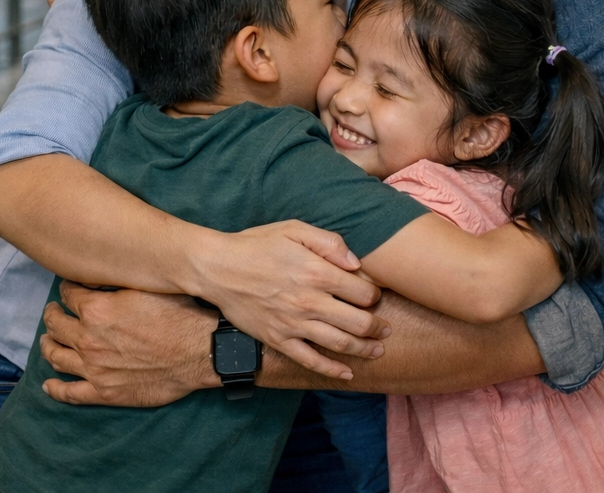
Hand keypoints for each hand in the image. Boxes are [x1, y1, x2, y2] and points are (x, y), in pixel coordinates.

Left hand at [39, 286, 219, 406]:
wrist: (199, 352)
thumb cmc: (179, 315)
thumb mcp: (147, 286)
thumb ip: (117, 282)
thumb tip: (101, 272)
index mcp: (96, 310)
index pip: (69, 294)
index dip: (68, 289)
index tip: (69, 289)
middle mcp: (87, 339)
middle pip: (56, 324)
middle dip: (52, 314)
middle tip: (53, 311)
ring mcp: (93, 368)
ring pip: (56, 356)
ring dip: (48, 345)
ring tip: (48, 340)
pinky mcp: (104, 392)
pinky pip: (70, 393)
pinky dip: (55, 388)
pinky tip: (48, 384)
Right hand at [186, 222, 389, 379]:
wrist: (217, 268)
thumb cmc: (257, 245)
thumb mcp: (293, 229)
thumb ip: (329, 243)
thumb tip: (356, 263)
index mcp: (317, 273)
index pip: (362, 292)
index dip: (374, 295)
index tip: (375, 296)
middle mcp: (309, 302)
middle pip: (358, 322)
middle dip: (377, 327)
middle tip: (386, 328)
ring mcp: (294, 324)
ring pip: (340, 343)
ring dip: (364, 350)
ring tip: (378, 350)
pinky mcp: (278, 340)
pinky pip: (310, 361)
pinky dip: (332, 370)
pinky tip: (347, 374)